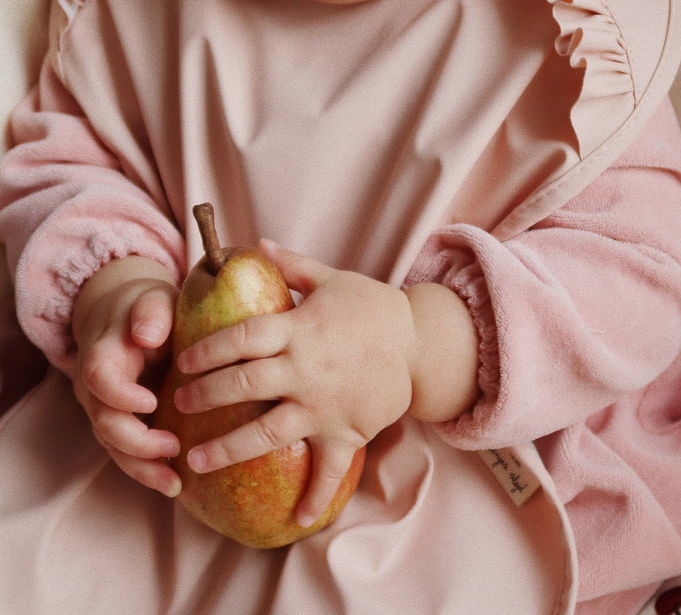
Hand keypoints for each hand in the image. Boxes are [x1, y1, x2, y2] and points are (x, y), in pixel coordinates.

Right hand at [72, 257, 181, 496]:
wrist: (127, 317)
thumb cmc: (147, 307)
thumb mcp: (152, 298)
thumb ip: (151, 311)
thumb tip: (147, 334)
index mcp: (103, 354)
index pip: (98, 378)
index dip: (120, 395)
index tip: (152, 402)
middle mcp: (96, 388)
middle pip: (104, 422)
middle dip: (137, 442)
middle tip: (175, 448)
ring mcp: (105, 408)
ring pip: (114, 446)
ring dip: (143, 468)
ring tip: (175, 484)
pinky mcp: (121, 422)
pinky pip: (127, 452)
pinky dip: (148, 469)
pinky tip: (174, 482)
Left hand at [173, 241, 417, 526]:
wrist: (421, 341)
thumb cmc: (374, 307)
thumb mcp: (333, 279)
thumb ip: (292, 265)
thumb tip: (258, 243)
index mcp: (299, 329)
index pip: (241, 338)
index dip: (207, 350)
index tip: (182, 362)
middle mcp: (305, 369)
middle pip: (243, 384)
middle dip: (204, 395)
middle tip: (178, 404)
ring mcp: (324, 405)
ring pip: (268, 432)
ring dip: (228, 448)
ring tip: (195, 461)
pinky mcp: (347, 430)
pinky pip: (329, 468)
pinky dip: (316, 495)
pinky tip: (298, 518)